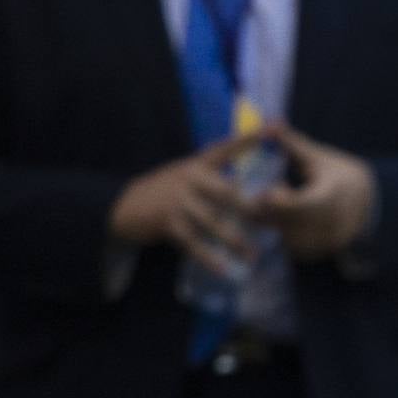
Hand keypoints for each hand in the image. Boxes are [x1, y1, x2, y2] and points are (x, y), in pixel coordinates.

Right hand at [108, 132, 261, 280]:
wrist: (124, 206)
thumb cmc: (162, 190)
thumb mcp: (185, 173)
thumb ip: (210, 174)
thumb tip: (242, 181)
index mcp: (197, 164)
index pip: (225, 148)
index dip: (247, 139)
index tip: (270, 129)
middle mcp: (190, 179)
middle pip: (227, 193)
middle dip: (250, 207)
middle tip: (273, 219)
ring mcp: (179, 202)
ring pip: (214, 222)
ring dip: (234, 240)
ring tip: (253, 254)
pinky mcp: (169, 224)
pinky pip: (194, 243)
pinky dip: (209, 258)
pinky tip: (224, 269)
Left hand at [251, 123, 377, 260]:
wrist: (369, 204)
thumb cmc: (339, 175)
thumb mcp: (318, 157)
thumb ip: (291, 144)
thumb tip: (269, 124)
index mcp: (330, 198)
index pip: (299, 205)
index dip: (279, 200)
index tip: (267, 190)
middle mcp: (327, 224)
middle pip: (284, 222)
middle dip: (268, 208)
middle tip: (263, 194)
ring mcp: (321, 242)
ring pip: (282, 234)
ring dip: (274, 220)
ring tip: (282, 202)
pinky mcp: (314, 253)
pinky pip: (287, 244)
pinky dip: (284, 231)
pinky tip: (290, 217)